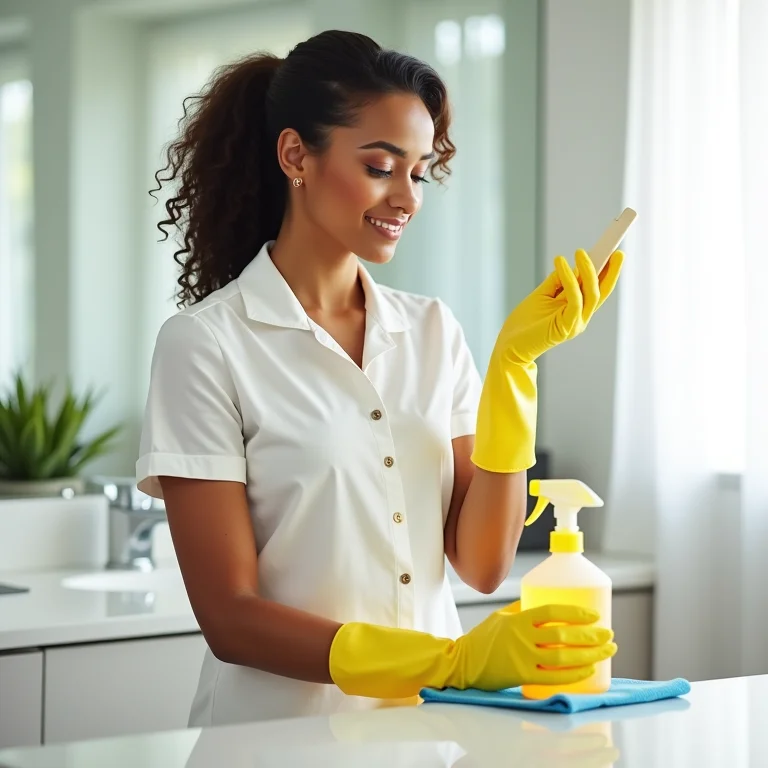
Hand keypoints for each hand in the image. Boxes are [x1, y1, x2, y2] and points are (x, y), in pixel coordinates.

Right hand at [448, 601, 616, 690]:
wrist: (463, 662)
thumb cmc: (483, 637)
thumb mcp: (501, 616)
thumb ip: (522, 610)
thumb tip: (544, 601)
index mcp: (518, 619)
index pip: (552, 612)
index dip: (576, 613)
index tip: (594, 616)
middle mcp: (522, 637)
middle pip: (563, 635)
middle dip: (590, 635)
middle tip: (608, 634)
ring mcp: (523, 658)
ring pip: (564, 657)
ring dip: (590, 654)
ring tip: (606, 651)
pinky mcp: (523, 676)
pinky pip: (555, 677)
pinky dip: (575, 674)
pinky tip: (589, 669)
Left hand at [497, 249, 623, 366]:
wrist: (509, 345)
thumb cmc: (525, 322)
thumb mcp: (543, 295)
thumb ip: (558, 281)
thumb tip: (571, 265)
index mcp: (577, 310)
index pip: (596, 288)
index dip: (607, 271)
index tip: (614, 251)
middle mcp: (581, 317)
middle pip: (602, 291)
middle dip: (612, 270)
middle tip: (616, 249)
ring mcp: (576, 324)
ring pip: (592, 294)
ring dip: (588, 270)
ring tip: (580, 252)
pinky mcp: (567, 327)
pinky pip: (575, 300)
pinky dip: (570, 280)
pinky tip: (562, 264)